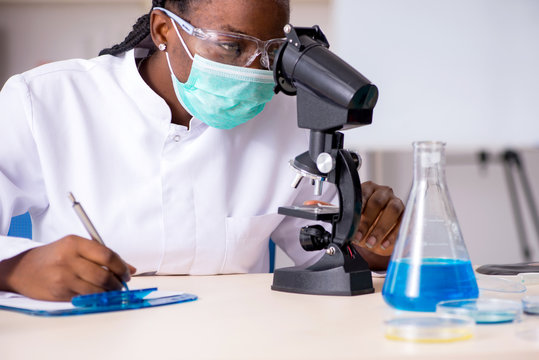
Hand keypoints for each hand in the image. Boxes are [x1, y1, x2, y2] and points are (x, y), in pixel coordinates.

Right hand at [0, 235, 135, 300]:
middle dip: (117, 282)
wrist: (23, 270)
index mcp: (74, 243)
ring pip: (96, 289)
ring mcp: (63, 277)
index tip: (126, 273)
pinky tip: (96, 294)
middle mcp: (68, 259)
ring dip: (109, 292)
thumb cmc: (54, 256)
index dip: (121, 266)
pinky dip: (95, 297)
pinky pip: (85, 297)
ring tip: (111, 290)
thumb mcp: (75, 248)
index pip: (107, 255)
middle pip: (103, 275)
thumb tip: (130, 269)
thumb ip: (103, 255)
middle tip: (121, 284)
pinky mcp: (60, 292)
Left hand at [352, 181, 403, 257]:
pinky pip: (402, 221)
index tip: (352, 225)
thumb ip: (346, 216)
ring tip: (371, 242)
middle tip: (359, 237)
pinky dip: (392, 235)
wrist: (380, 222)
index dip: (357, 210)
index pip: (362, 195)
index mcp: (368, 188)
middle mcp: (383, 192)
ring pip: (392, 210)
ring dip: (380, 228)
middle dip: (367, 222)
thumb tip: (331, 219)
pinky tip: (383, 244)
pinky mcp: (405, 212)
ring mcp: (396, 200)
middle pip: (377, 203)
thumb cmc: (366, 216)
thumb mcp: (355, 214)